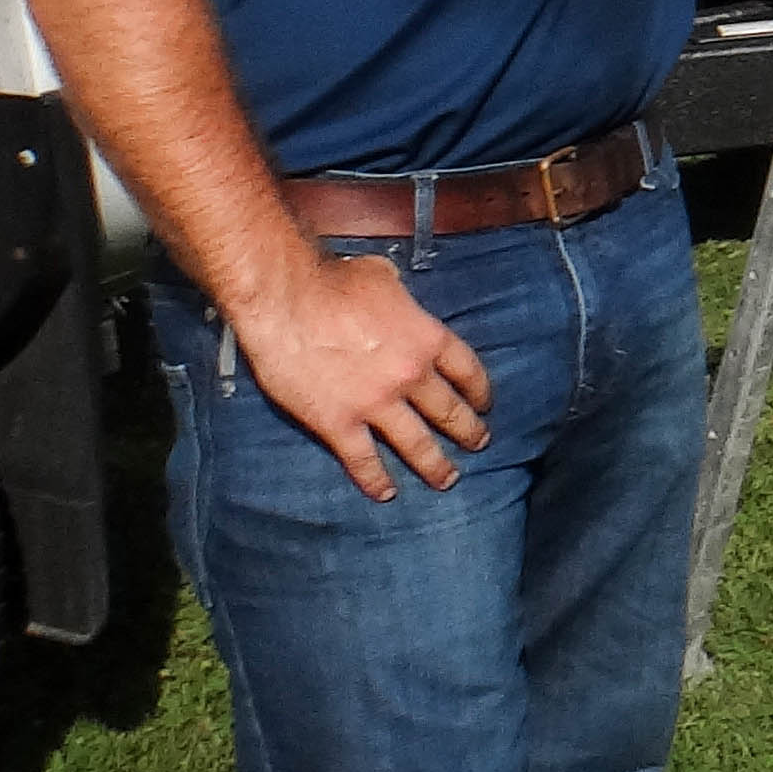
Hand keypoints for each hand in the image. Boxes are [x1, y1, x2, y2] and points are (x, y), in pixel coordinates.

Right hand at [236, 254, 492, 499]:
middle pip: (449, 411)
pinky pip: (363, 460)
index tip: (485, 405)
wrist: (288, 300)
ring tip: (448, 479)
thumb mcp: (384, 278)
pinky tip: (386, 494)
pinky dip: (377, 480)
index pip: (468, 371)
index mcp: (428, 339)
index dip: (480, 391)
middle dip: (468, 431)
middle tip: (479, 445)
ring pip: (416, 444)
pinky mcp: (339, 424)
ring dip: (435, 465)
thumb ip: (400, 296)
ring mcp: (377, 404)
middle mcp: (411, 376)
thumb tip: (395, 295)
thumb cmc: (335, 281)